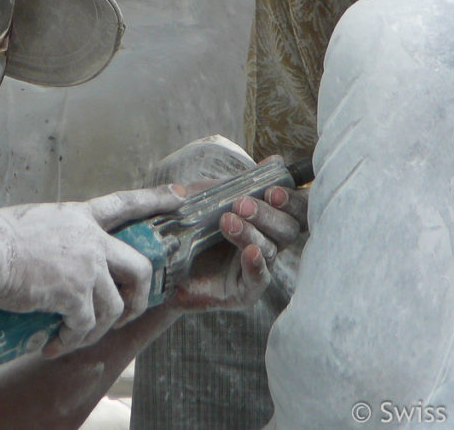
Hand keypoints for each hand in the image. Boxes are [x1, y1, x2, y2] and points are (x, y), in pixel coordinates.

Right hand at [0, 184, 186, 355]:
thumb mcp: (32, 221)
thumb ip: (52, 235)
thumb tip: (47, 254)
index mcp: (80, 217)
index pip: (125, 204)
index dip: (156, 199)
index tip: (182, 195)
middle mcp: (91, 239)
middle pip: (140, 267)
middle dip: (140, 296)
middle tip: (127, 313)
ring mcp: (87, 267)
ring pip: (115, 306)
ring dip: (98, 329)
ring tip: (73, 339)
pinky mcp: (75, 294)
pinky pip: (86, 326)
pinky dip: (71, 340)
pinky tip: (53, 345)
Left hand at [146, 136, 308, 312]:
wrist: (159, 264)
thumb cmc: (186, 227)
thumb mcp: (207, 197)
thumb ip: (238, 182)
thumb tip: (275, 161)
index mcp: (265, 220)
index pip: (294, 211)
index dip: (292, 200)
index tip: (274, 189)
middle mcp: (267, 243)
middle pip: (289, 229)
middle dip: (269, 214)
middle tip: (243, 204)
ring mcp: (256, 269)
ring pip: (271, 249)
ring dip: (252, 232)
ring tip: (228, 221)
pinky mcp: (243, 291)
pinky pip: (258, 279)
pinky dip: (256, 264)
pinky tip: (250, 252)